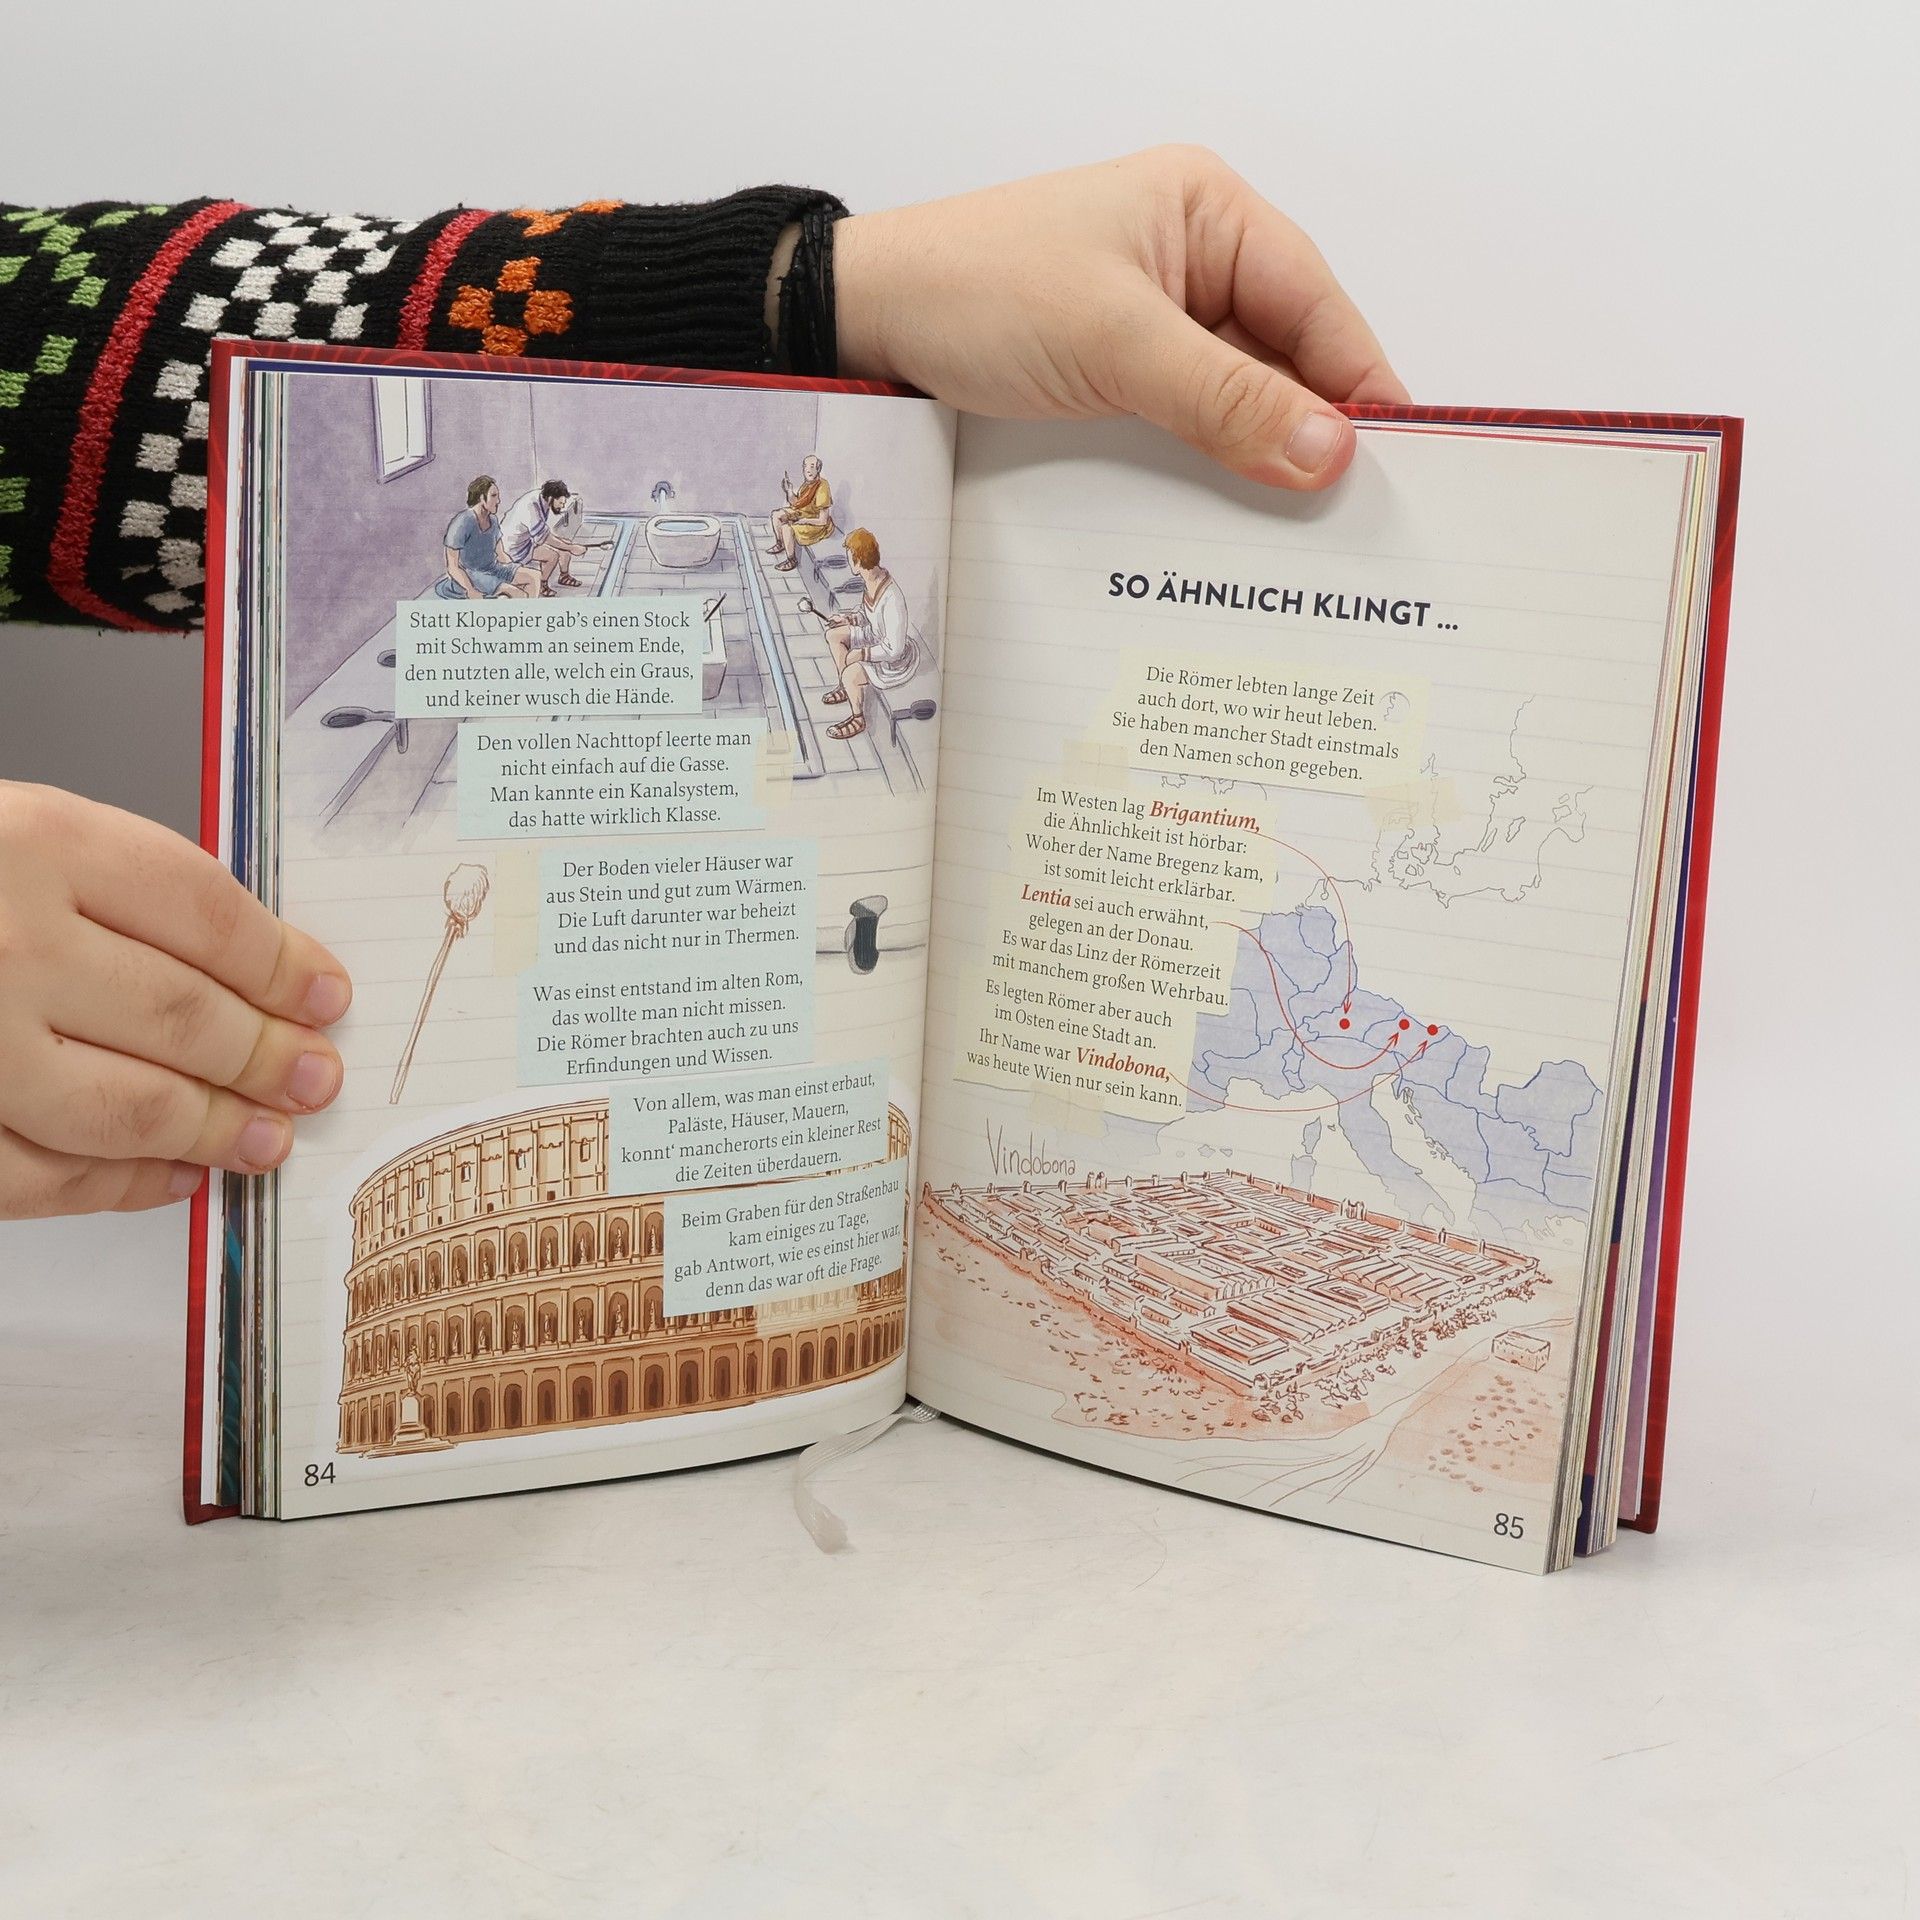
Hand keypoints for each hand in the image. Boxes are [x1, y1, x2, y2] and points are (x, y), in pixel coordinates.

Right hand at [0, 782, 351, 1218]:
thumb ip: (129, 890)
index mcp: (36, 844)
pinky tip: (174, 1175)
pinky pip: (47, 1176)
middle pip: (183, 1016)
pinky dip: (124, 1186)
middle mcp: (3, 942)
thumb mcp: (24, 835)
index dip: (285, 966)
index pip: (208, 916)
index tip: (327, 997)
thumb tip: (267, 971)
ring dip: (215, 1130)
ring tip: (267, 1136)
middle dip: (267, 1056)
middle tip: (314, 1076)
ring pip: (128, 1108)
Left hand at [835, 146, 1406, 487]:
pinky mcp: (1121, 375)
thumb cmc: (977, 292)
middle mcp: (1194, 261)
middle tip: (1359, 516)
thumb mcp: (1114, 343)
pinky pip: (1192, 423)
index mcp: (1208, 214)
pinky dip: (1216, 464)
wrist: (867, 322)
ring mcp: (1157, 323)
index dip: (1358, 382)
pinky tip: (1236, 516)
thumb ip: (1225, 399)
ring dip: (1264, 457)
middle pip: (1288, 355)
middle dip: (1315, 429)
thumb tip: (1329, 451)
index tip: (1397, 459)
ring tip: (1307, 531)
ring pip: (1241, 397)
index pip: (1315, 304)